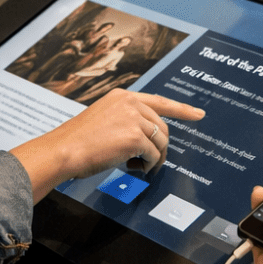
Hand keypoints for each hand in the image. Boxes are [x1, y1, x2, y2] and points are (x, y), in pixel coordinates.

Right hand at [10, 89, 204, 202]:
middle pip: (162, 127)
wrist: (64, 150)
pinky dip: (147, 166)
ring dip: (153, 159)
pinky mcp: (135, 137)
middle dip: (159, 148)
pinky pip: (154, 156)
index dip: (182, 109)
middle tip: (146, 163)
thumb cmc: (79, 141)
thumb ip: (126, 120)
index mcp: (123, 96)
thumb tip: (148, 137)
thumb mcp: (104, 119)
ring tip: (136, 166)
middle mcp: (131, 102)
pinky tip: (131, 168)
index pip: (160, 101)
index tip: (198, 114)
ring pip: (161, 142)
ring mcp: (134, 118)